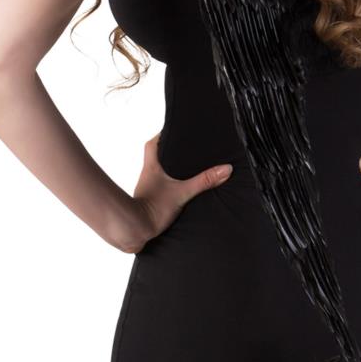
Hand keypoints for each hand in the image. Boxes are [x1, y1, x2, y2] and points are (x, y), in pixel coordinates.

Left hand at [127, 131, 233, 251]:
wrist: (135, 231)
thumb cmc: (153, 209)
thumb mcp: (183, 193)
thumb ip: (204, 181)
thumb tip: (225, 169)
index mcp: (151, 166)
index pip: (152, 144)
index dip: (162, 135)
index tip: (173, 130)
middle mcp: (147, 175)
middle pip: (155, 156)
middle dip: (168, 152)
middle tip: (184, 149)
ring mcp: (147, 188)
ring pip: (157, 172)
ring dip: (168, 170)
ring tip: (185, 169)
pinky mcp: (148, 200)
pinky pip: (158, 187)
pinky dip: (167, 185)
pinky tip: (178, 190)